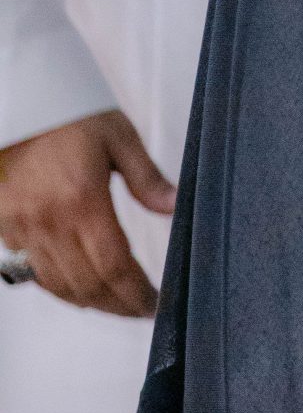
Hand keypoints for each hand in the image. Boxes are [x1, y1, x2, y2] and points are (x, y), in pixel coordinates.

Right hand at [0, 109, 174, 317]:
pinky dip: (59, 287)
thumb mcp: (118, 136)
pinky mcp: (6, 227)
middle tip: (141, 310)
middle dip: (118, 305)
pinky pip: (33, 271)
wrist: (19, 102)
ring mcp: (23, 228)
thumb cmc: (68, 113)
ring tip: (117, 304)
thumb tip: (176, 206)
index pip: (114, 266)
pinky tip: (80, 288)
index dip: (136, 293)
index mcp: (82, 200)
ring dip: (90, 302)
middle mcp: (49, 221)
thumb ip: (147, 178)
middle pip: (87, 285)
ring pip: (58, 285)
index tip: (155, 304)